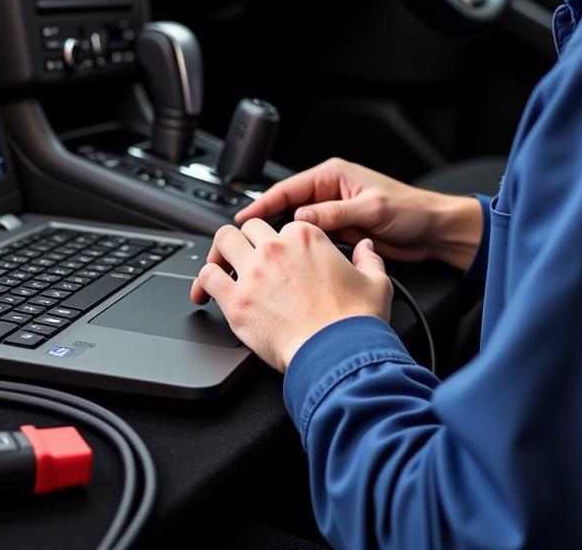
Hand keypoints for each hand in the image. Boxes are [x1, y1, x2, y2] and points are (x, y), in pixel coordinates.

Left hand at [190, 219, 392, 371]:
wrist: (339, 355)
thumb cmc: (356, 323)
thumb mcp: (377, 283)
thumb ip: (369, 259)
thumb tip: (366, 248)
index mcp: (306, 237)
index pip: (282, 226)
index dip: (280, 241)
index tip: (279, 254)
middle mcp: (275, 248)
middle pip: (249, 228)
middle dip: (248, 240)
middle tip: (247, 258)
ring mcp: (253, 272)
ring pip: (222, 240)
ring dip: (221, 251)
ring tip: (222, 265)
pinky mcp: (236, 300)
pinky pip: (207, 276)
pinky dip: (205, 281)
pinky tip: (208, 291)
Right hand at [235, 158, 482, 271]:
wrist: (435, 232)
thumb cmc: (411, 211)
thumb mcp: (372, 209)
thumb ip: (335, 213)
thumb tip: (301, 217)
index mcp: (333, 176)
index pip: (289, 188)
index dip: (264, 202)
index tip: (245, 217)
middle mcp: (330, 192)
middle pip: (287, 206)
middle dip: (267, 221)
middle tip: (247, 239)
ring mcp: (334, 214)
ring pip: (298, 226)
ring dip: (284, 238)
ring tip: (263, 253)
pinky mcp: (341, 233)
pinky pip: (313, 241)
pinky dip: (301, 250)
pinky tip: (290, 262)